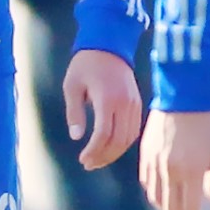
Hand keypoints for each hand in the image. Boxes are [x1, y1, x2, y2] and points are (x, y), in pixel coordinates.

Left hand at [62, 48, 141, 169]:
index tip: (82, 159)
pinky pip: (134, 130)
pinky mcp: (138, 103)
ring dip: (114, 153)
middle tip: (88, 164)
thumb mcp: (72, 86)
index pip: (103, 135)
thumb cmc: (85, 65)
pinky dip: (124, 143)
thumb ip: (74, 112)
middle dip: (103, 156)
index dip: (93, 151)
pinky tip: (111, 148)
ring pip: (129, 138)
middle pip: (118, 140)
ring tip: (98, 160)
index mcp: (107, 99)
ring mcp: (134, 104)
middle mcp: (124, 104)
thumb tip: (76, 137)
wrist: (109, 45)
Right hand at [139, 108, 209, 209]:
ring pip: (155, 197)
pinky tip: (162, 193)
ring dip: (166, 209)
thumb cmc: (209, 124)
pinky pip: (146, 181)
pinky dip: (154, 192)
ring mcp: (154, 163)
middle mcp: (169, 172)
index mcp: (190, 173)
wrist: (184, 97)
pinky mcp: (145, 154)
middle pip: (170, 208)